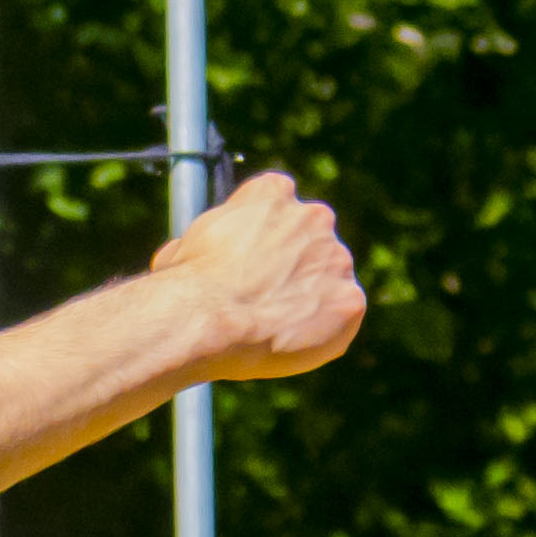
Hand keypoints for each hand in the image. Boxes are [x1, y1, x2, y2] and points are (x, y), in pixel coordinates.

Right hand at [154, 169, 365, 381]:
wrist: (210, 319)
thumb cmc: (188, 284)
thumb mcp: (185, 246)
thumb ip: (209, 244)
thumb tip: (191, 260)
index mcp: (272, 193)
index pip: (279, 202)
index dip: (265, 235)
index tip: (254, 259)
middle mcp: (313, 216)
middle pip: (313, 239)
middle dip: (296, 265)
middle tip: (268, 297)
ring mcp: (337, 258)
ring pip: (330, 280)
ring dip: (310, 299)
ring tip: (273, 327)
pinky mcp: (350, 300)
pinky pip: (342, 317)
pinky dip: (323, 332)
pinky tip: (291, 343)